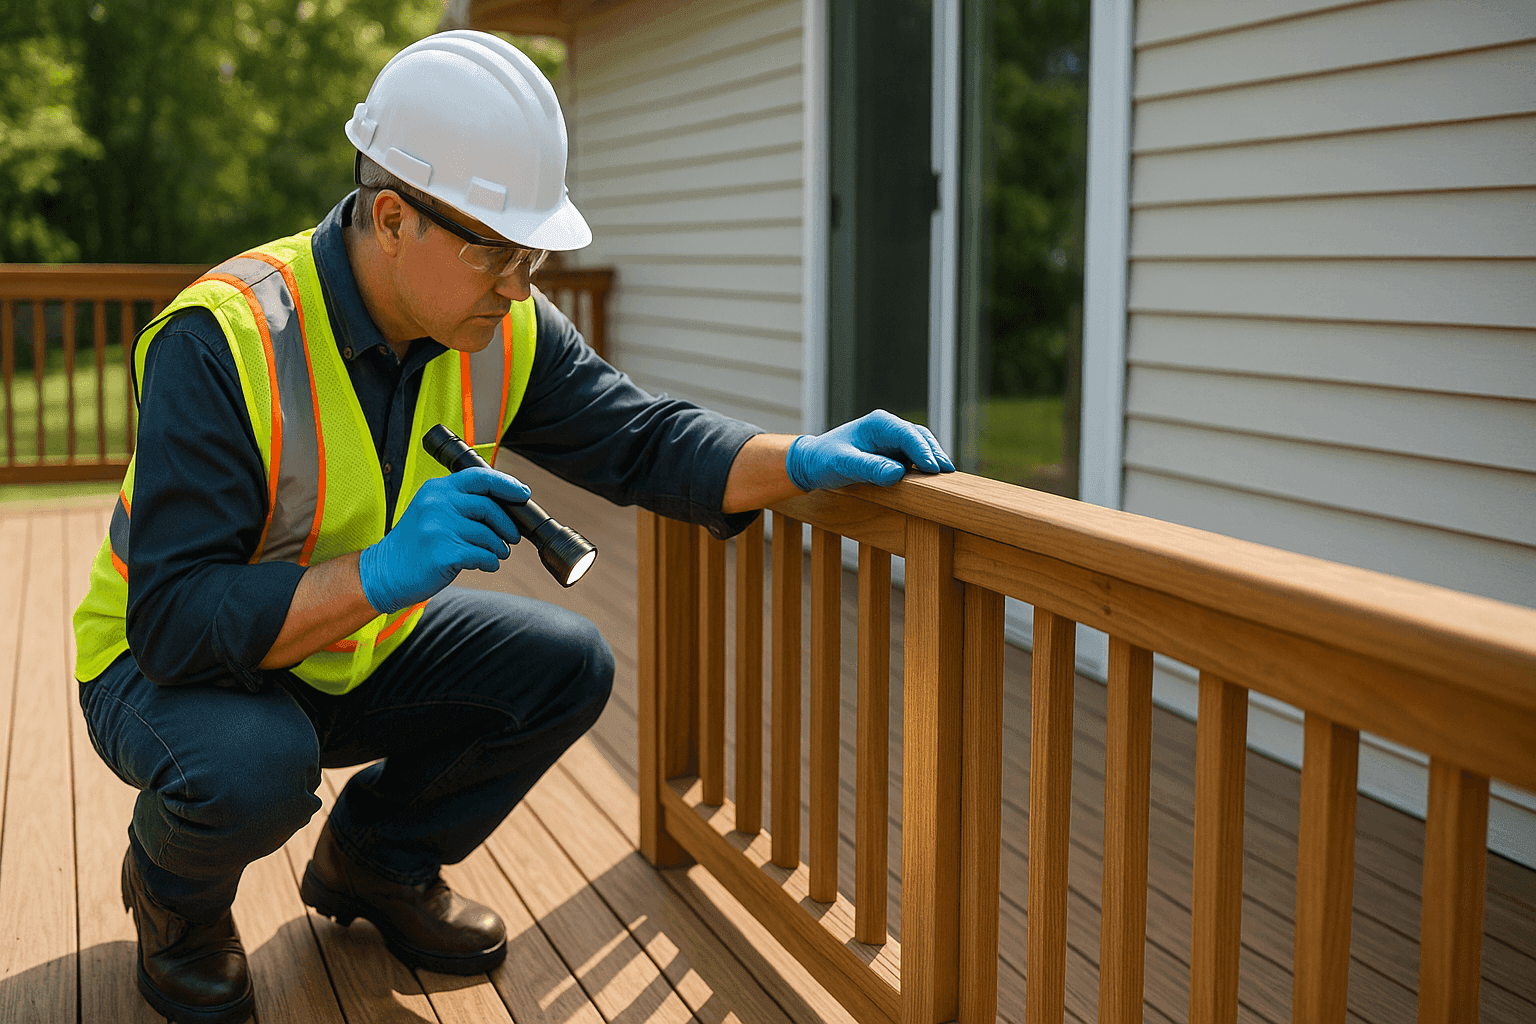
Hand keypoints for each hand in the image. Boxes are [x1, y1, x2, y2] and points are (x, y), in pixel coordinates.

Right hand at [357, 468, 529, 612]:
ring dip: (498, 548)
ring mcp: (438, 528)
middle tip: (511, 538)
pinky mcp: (442, 553)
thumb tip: (507, 504)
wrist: (385, 572)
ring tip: (495, 554)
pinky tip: (485, 564)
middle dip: (507, 525)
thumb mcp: (432, 511)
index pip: (480, 478)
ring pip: (489, 536)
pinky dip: (490, 562)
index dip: (507, 484)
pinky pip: (483, 556)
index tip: (523, 494)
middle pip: (490, 508)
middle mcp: (436, 504)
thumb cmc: (415, 544)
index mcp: (436, 489)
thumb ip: (461, 503)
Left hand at [786, 409, 954, 491]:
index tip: (933, 468)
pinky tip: (931, 479)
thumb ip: (870, 468)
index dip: (923, 451)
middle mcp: (888, 428)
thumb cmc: (824, 460)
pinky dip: (923, 466)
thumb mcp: (844, 465)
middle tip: (947, 473)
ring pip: (920, 446)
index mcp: (879, 423)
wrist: (811, 463)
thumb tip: (898, 473)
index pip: (908, 434)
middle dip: (934, 454)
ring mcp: (892, 440)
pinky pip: (913, 457)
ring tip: (945, 475)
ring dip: (932, 459)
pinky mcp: (892, 453)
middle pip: (920, 438)